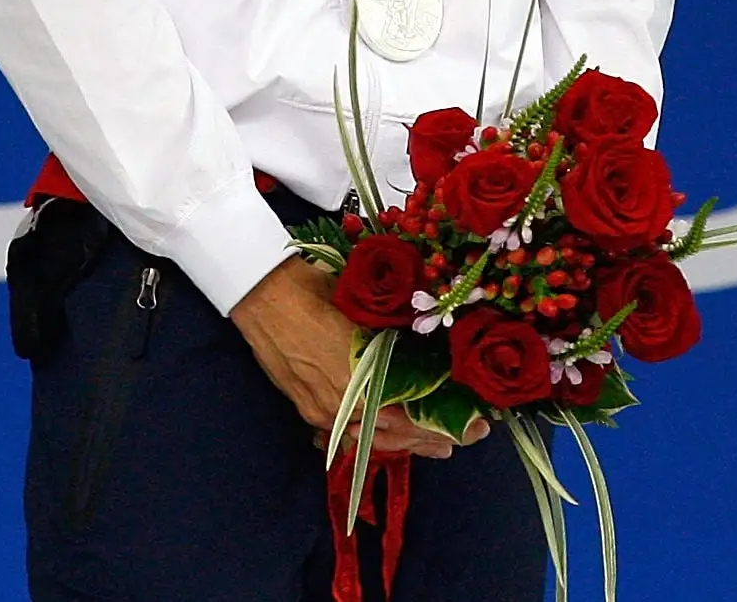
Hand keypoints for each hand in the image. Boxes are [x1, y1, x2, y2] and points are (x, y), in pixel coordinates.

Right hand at [227, 260, 485, 457]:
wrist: (260, 290)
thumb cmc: (313, 289)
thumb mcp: (363, 308)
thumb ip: (394, 338)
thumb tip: (431, 348)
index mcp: (360, 378)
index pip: (412, 417)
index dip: (445, 425)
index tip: (476, 427)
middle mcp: (341, 403)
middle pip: (394, 436)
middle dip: (430, 441)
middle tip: (462, 441)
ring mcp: (320, 408)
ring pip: (369, 439)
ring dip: (402, 444)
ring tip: (431, 445)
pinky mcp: (306, 405)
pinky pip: (345, 433)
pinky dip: (370, 437)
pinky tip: (385, 436)